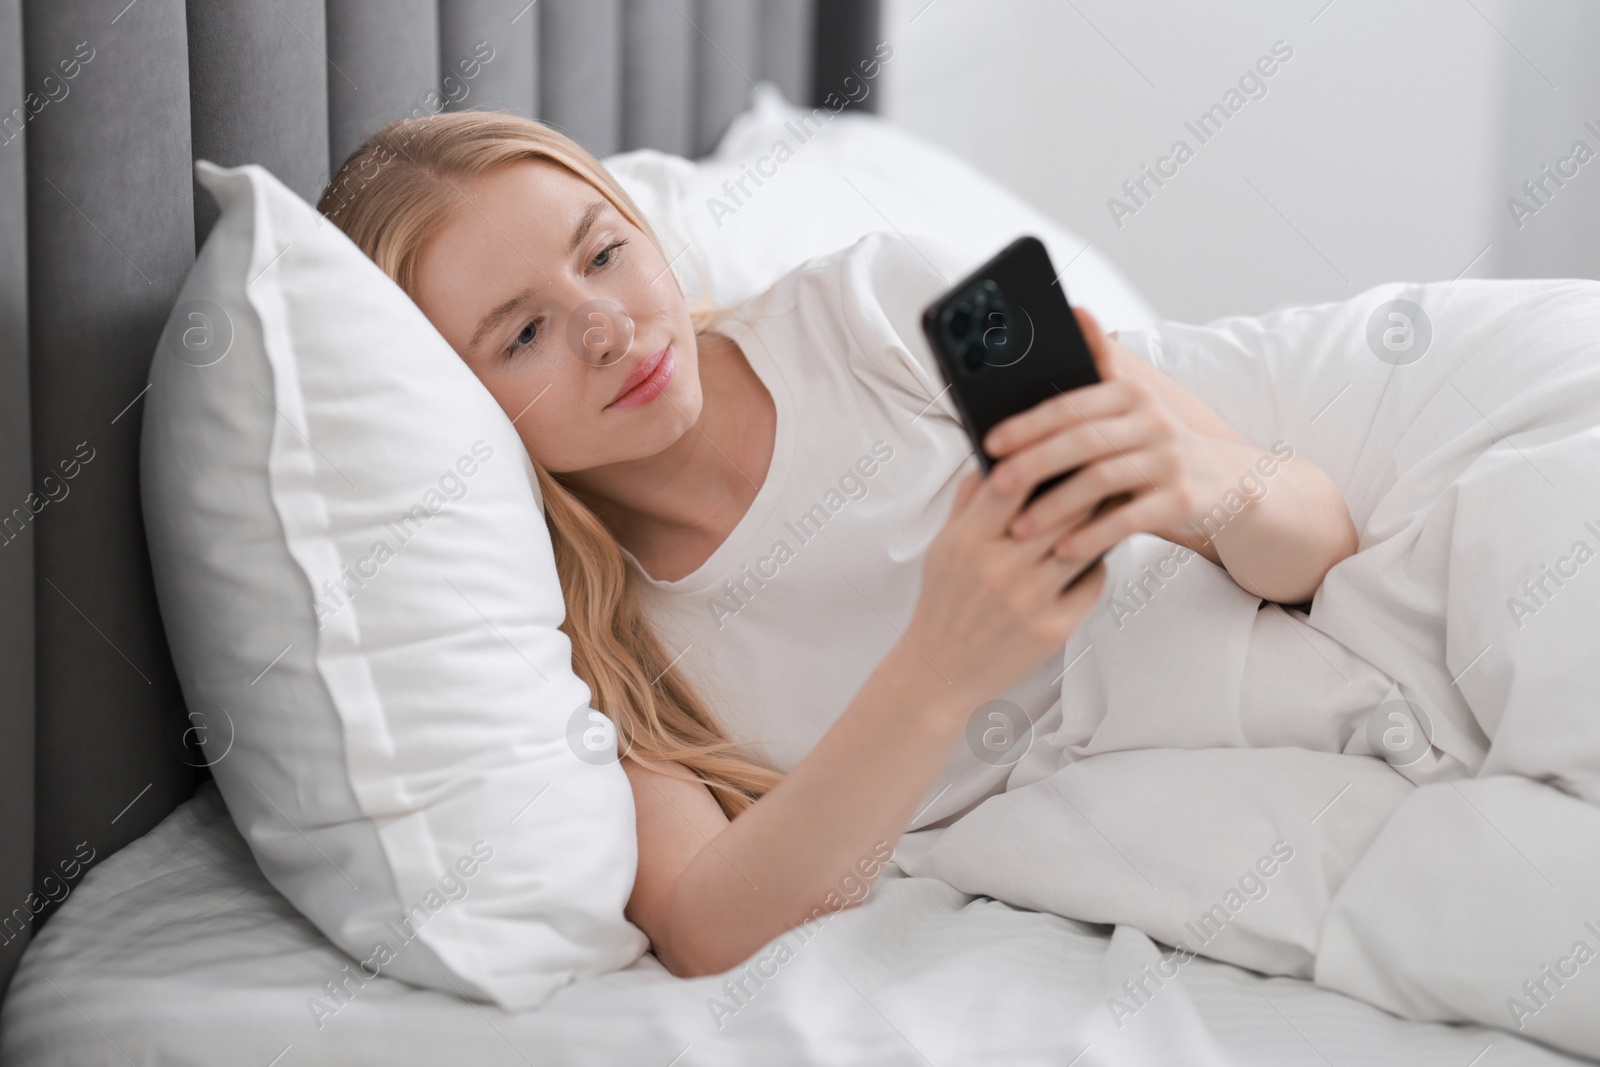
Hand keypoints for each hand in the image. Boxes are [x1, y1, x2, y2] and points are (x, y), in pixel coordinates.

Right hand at [905, 468, 1105, 702]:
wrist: (941, 673)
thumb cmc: (944, 604)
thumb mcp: (942, 547)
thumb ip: (969, 502)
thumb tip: (998, 457)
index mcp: (967, 542)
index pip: (1010, 482)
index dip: (1040, 456)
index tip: (1062, 441)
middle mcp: (998, 569)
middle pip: (1059, 508)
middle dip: (1086, 482)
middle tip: (1108, 461)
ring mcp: (1028, 600)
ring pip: (1083, 542)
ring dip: (1103, 519)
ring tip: (1115, 500)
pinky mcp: (1053, 629)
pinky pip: (1093, 581)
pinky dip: (1099, 562)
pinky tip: (1097, 551)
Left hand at [981, 307, 1236, 565]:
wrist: (1223, 482)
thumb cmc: (1153, 444)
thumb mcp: (1129, 402)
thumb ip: (1098, 364)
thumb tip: (1074, 309)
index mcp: (1130, 394)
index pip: (1071, 405)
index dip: (1028, 424)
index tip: (990, 444)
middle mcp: (1153, 420)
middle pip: (1083, 440)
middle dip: (1035, 463)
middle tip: (997, 485)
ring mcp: (1170, 460)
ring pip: (1103, 479)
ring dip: (1057, 506)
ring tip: (1019, 528)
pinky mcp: (1182, 499)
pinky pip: (1130, 519)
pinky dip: (1093, 536)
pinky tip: (1063, 551)